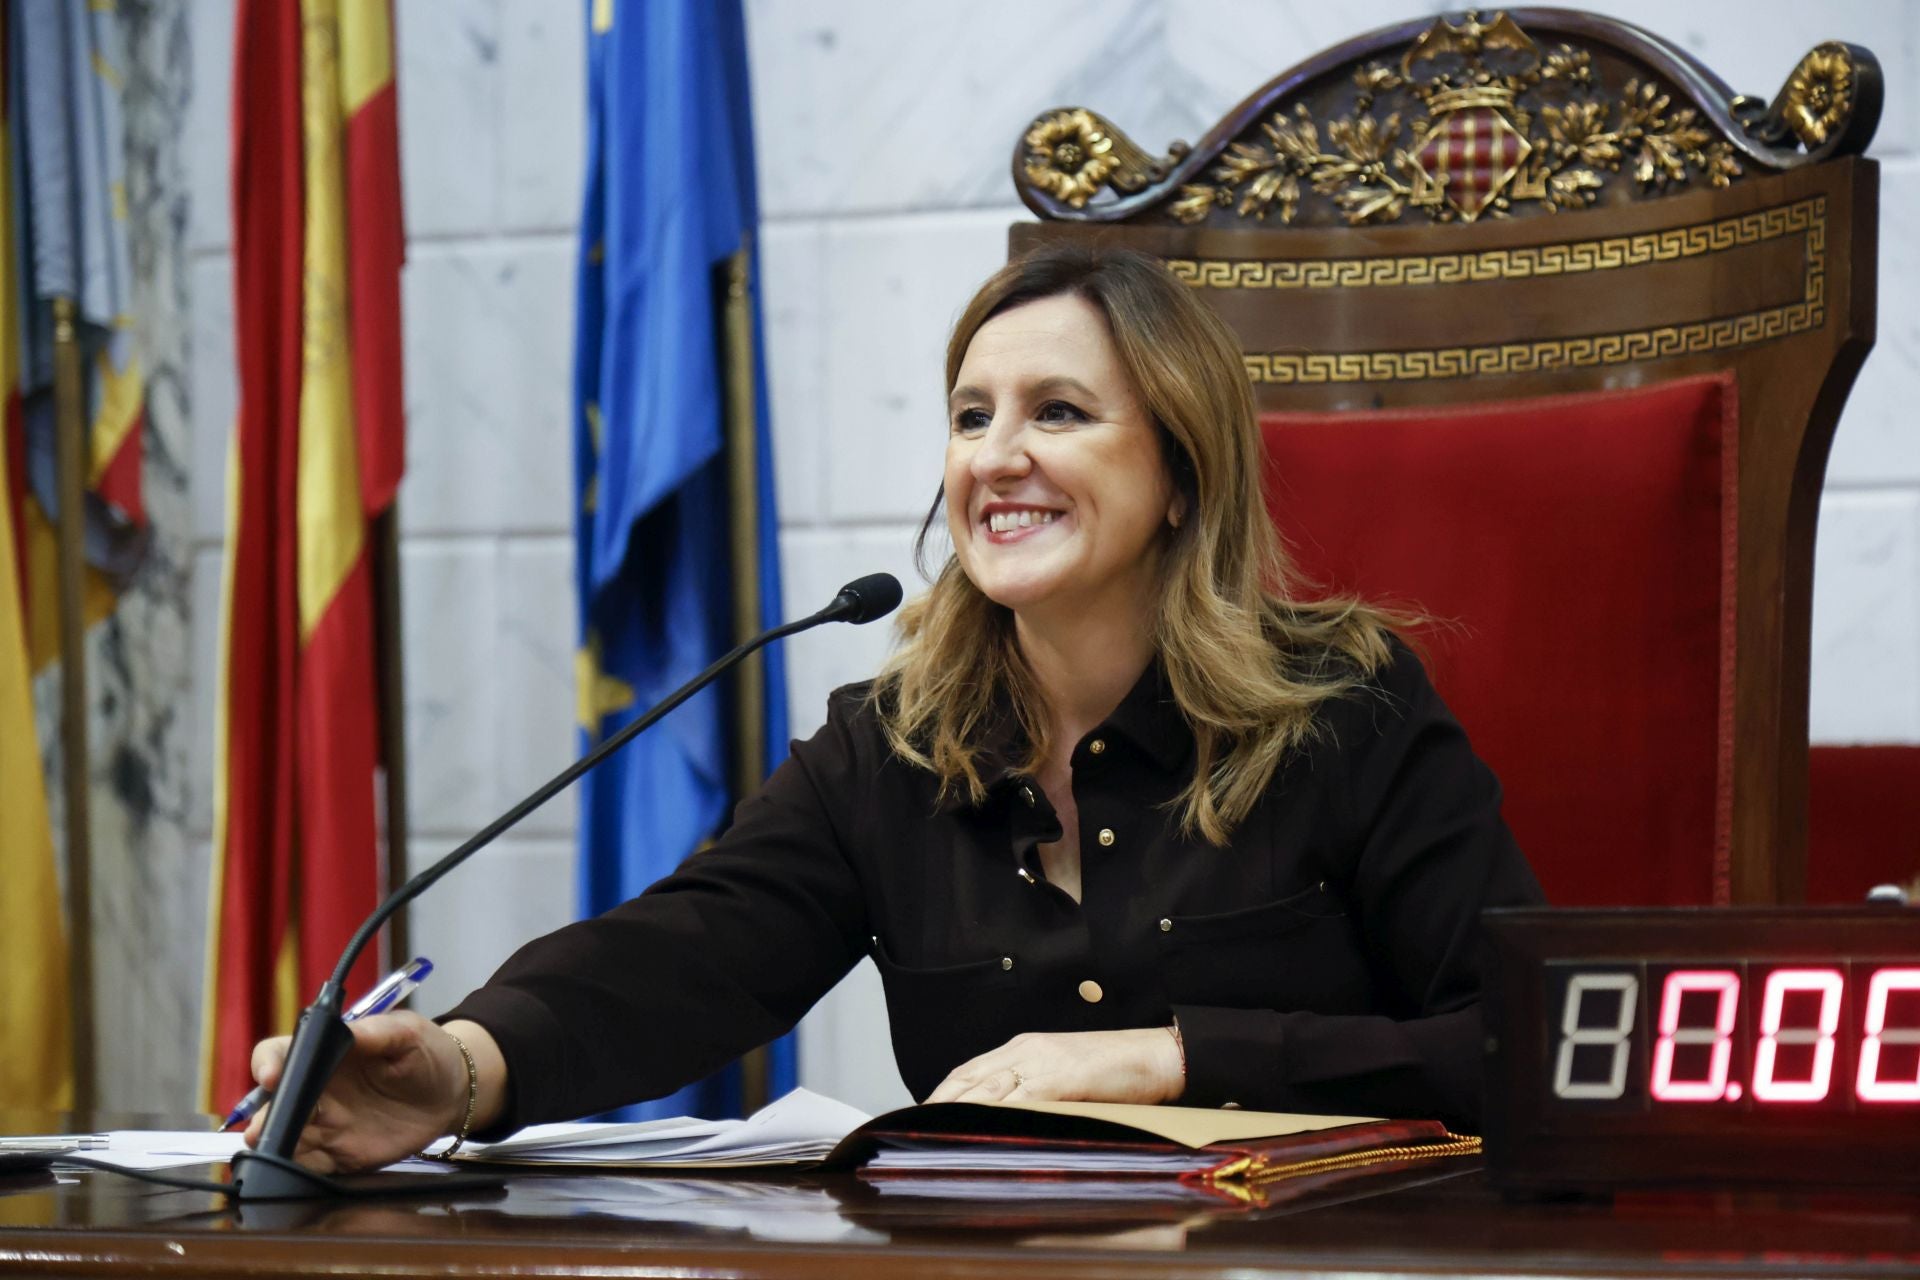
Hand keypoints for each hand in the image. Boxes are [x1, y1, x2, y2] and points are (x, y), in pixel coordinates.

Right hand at [242, 1012, 502, 1173]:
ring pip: (285, 1137)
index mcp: (326, 1055)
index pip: (280, 1053)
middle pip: (274, 1102)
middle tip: (261, 1129)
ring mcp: (325, 1125)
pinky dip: (296, 1171)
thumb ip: (379, 1032)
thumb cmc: (427, 1053)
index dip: (267, 1063)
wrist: (452, 1094)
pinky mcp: (340, 1155)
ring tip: (272, 1154)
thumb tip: (349, 1031)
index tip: (271, 1076)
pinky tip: (291, 1174)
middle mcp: (317, 1090)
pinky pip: (309, 1165)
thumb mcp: (408, 1034)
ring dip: (273, 1147)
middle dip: (264, 1116)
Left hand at [926, 1027, 1183, 1104]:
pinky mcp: (1063, 1078)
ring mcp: (1043, 1062)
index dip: (943, 1092)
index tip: (922, 1112)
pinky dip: (996, 1112)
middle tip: (912, 1127)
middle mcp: (1026, 1050)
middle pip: (969, 1077)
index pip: (970, 1069)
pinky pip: (1021, 1097)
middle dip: (938, 1102)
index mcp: (1025, 1047)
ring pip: (987, 1086)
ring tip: (931, 1129)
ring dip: (957, 1109)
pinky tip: (978, 1126)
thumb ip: (1035, 1089)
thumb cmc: (1116, 1068)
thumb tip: (1008, 1116)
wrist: (1156, 1055)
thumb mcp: (1065, 1075)